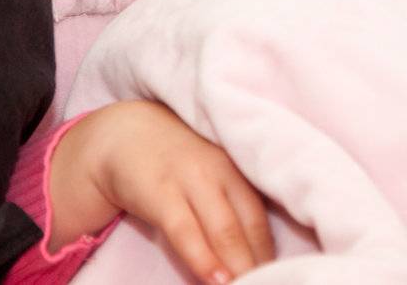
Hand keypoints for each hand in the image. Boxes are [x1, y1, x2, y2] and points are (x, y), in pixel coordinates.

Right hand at [47, 101, 273, 283]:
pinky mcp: (161, 192)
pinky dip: (202, 257)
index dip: (271, 254)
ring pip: (224, 229)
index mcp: (237, 169)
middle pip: (250, 226)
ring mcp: (190, 180)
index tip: (282, 279)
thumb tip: (256, 258)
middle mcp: (220, 171)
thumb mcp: (208, 175)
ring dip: (238, 265)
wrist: (123, 136)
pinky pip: (186, 230)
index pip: (262, 218)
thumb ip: (230, 207)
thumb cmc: (174, 164)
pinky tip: (215, 278)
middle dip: (260, 264)